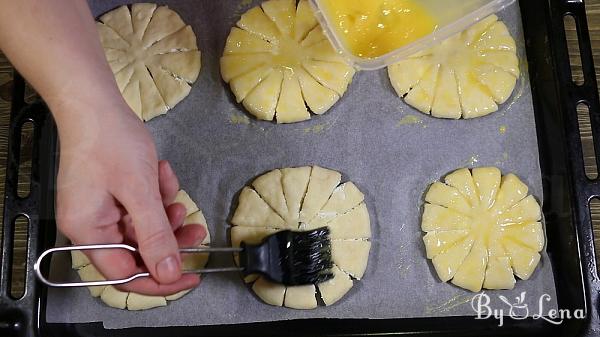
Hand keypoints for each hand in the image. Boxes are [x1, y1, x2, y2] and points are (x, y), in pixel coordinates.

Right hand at [56, 103, 205, 295]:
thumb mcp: (139, 191)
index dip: (159, 280)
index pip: (125, 276)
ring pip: (144, 227)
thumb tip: (168, 274)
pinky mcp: (112, 194)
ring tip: (175, 193)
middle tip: (195, 229)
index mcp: (88, 232)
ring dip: (165, 213)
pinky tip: (161, 172)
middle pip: (138, 251)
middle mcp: (92, 225)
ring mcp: (101, 209)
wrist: (94, 101)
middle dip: (169, 238)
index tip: (189, 276)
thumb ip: (155, 235)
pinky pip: (141, 206)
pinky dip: (156, 194)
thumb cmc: (110, 142)